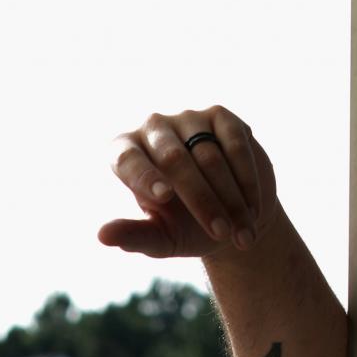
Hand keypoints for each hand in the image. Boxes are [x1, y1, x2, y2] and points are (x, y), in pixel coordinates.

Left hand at [98, 105, 276, 260]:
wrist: (230, 214)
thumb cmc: (185, 228)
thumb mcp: (159, 238)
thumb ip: (133, 236)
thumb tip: (102, 236)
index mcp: (125, 153)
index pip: (127, 159)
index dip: (145, 177)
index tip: (164, 198)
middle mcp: (153, 128)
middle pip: (174, 159)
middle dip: (201, 200)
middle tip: (219, 233)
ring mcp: (188, 119)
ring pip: (209, 156)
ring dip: (230, 198)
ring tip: (241, 235)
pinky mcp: (221, 118)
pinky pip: (235, 143)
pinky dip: (246, 178)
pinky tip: (253, 208)